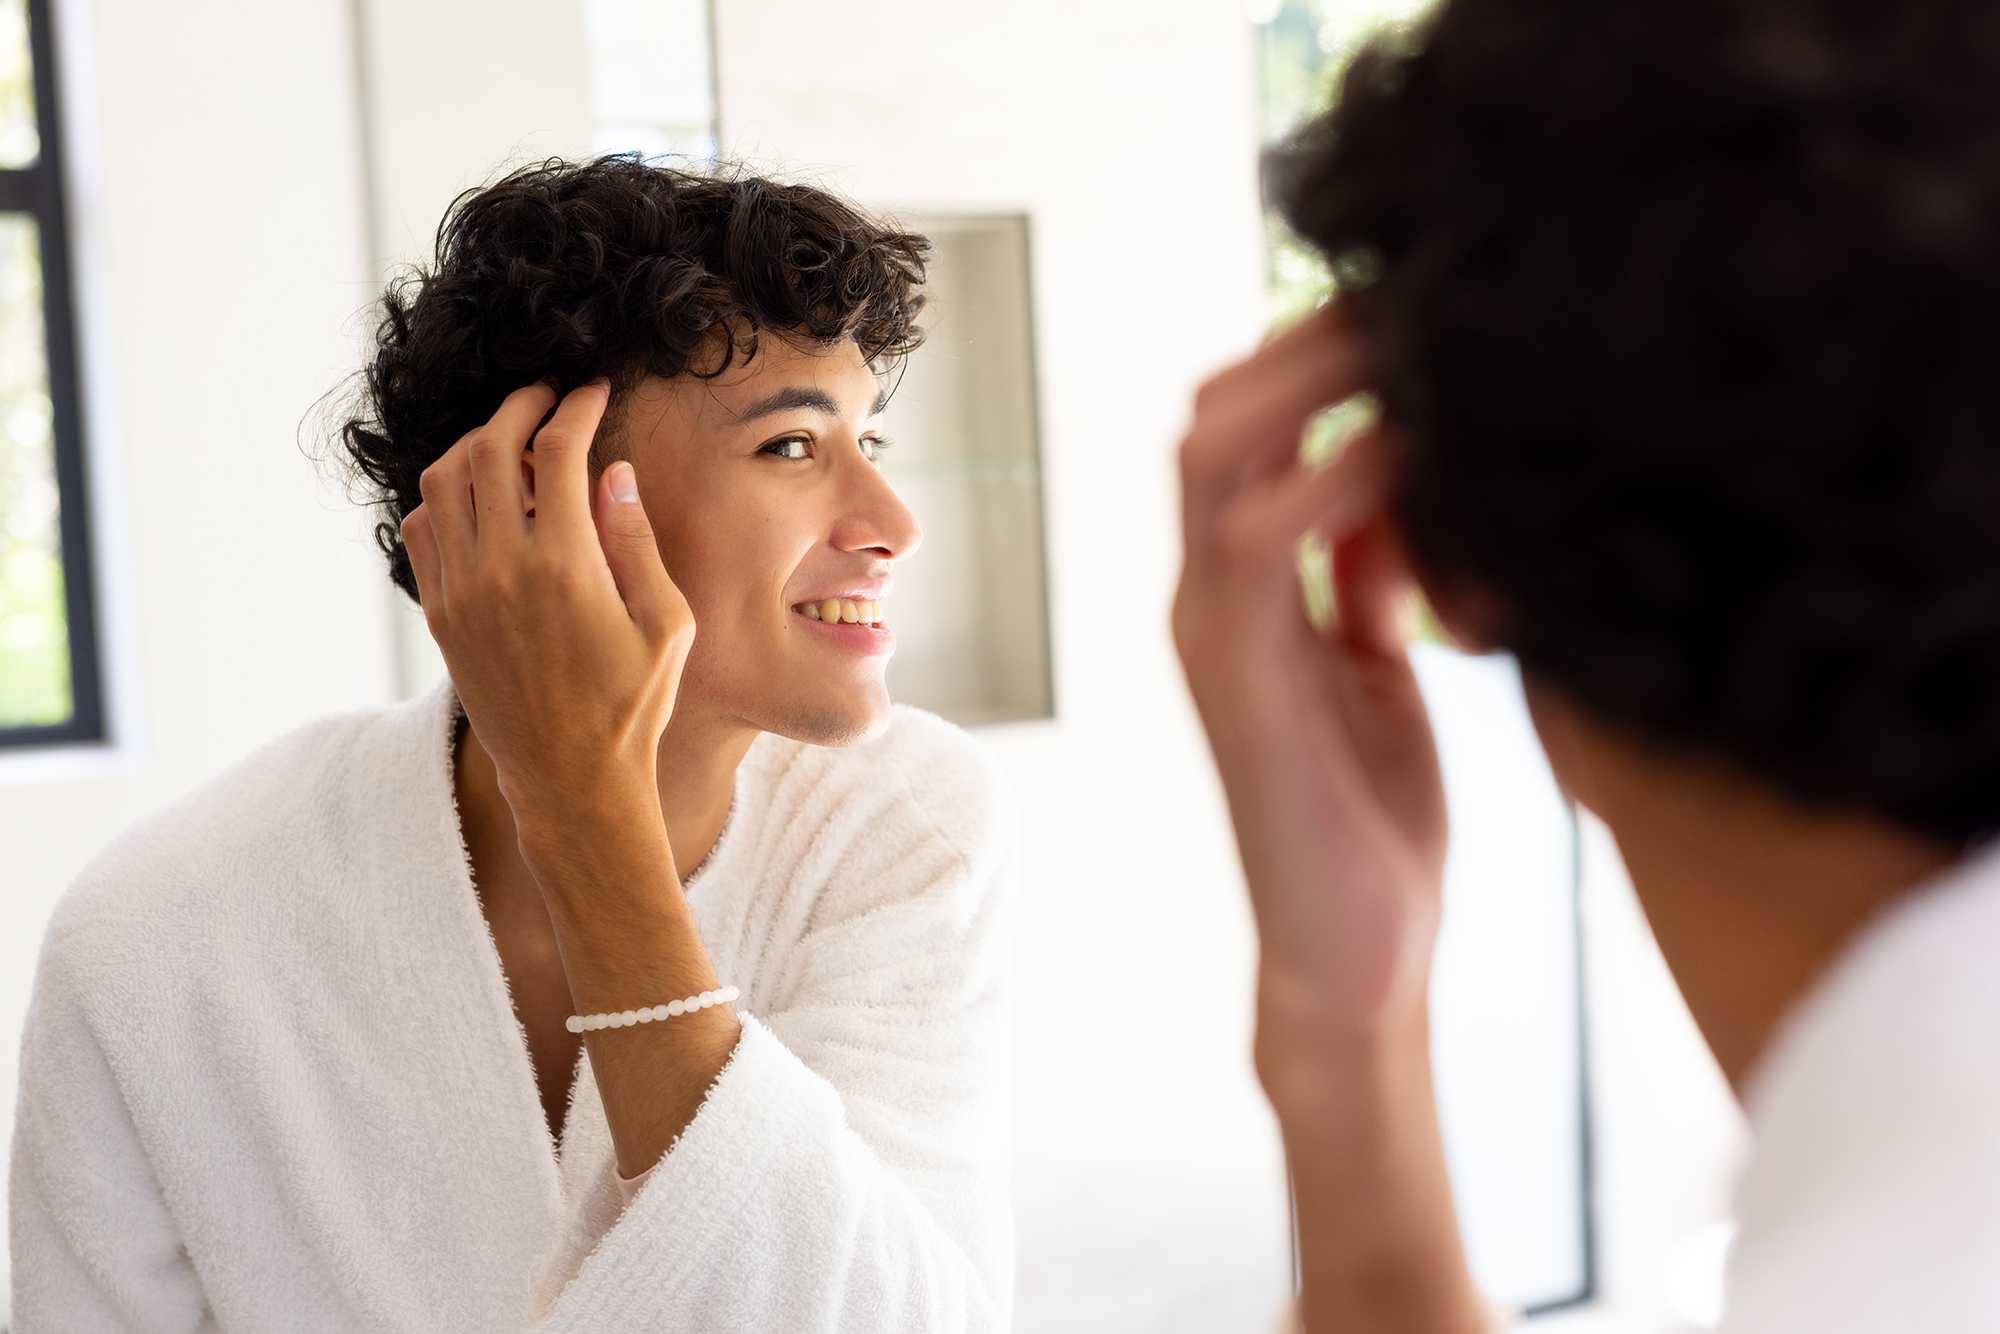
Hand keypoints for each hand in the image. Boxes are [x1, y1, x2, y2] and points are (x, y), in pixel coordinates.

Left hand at [399, 380, 694, 834]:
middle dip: (519, 408)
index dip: (576, 409)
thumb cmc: (632, 705)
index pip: (556, 452)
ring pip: (442, 481)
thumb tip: (613, 472)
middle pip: (487, 449)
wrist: (570, 780)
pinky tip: (478, 498)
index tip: (592, 393)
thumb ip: (636, 541)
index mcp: (565, 566)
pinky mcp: (440, 615)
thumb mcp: (666, 623)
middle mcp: (501, 570)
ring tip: (509, 442)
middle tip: (547, 400)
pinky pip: (421, 530)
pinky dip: (442, 497)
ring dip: (473, 445)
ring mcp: (461, 592)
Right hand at [1172, 305, 1447, 1084]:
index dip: (1319, 354)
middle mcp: (1206, 593)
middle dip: (1314, 341)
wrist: (1353, 961)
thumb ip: (1369, 579)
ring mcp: (1209, 628)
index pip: (1249, 424)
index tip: (1423, 313)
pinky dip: (1336, 474)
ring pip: (1217, 447)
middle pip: (1218, 411)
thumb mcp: (1383, 670)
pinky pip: (1260, 534)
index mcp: (1244, 589)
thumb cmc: (1372, 823)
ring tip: (1416, 343)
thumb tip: (1397, 483)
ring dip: (1314, 380)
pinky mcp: (1235, 674)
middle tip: (1420, 296)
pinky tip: (1420, 457)